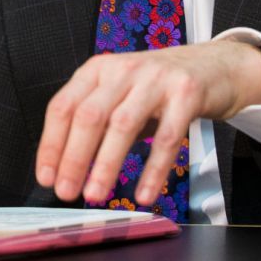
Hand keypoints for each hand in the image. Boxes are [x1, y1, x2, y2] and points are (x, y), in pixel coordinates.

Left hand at [34, 38, 260, 206]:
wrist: (213, 66)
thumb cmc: (158, 86)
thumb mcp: (120, 94)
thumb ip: (97, 122)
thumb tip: (69, 168)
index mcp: (97, 70)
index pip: (63, 107)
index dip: (51, 145)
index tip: (46, 176)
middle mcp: (123, 70)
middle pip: (89, 116)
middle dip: (73, 158)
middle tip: (66, 191)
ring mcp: (155, 80)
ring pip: (122, 125)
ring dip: (106, 165)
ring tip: (95, 194)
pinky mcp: (186, 94)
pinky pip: (167, 138)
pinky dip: (153, 170)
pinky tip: (144, 193)